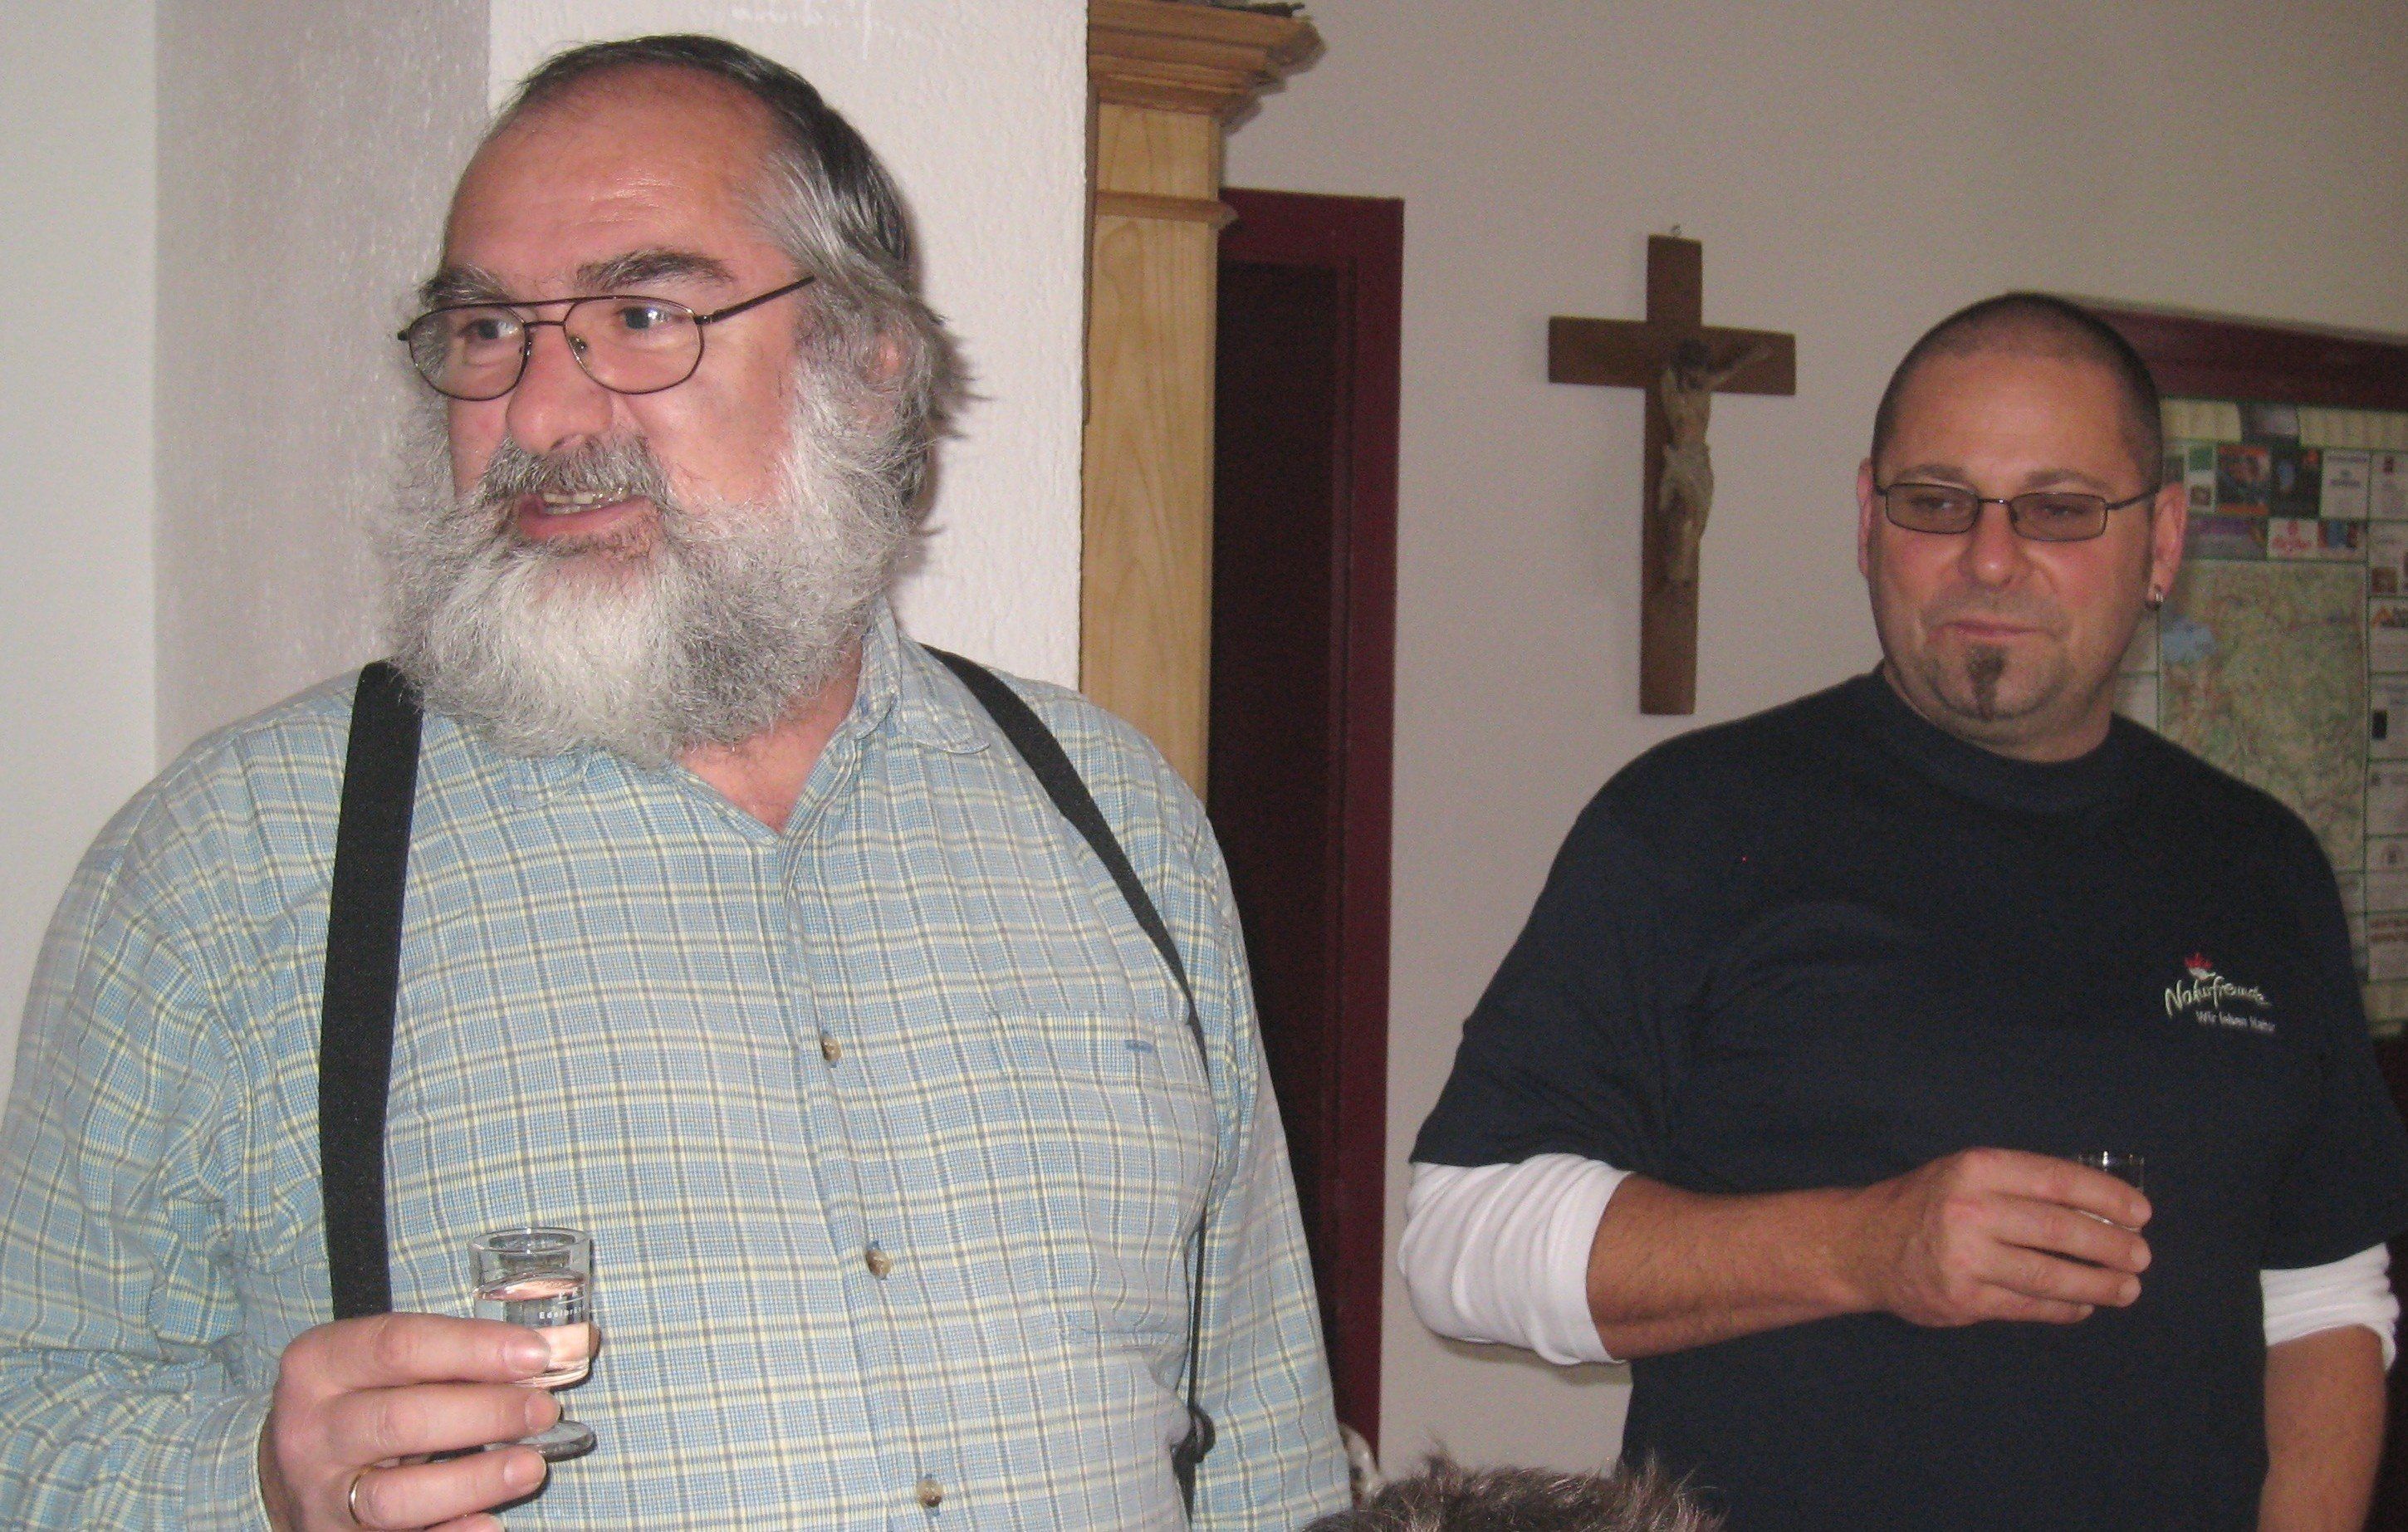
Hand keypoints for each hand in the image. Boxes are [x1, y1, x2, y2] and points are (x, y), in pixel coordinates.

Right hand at [259, 1312, 559, 1530]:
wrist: (294, 1466)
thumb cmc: (364, 1396)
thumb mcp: (389, 1363)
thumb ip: (462, 1353)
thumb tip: (568, 1343)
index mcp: (321, 1364)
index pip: (399, 1346)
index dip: (473, 1348)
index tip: (536, 1354)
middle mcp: (311, 1429)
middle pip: (400, 1421)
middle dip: (483, 1415)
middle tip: (544, 1411)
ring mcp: (321, 1493)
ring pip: (394, 1495)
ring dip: (472, 1482)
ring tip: (531, 1466)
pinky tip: (490, 1525)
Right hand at [1841, 1147, 2150, 1326]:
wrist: (1862, 1246)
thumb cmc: (1927, 1204)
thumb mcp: (1966, 1174)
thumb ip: (2021, 1186)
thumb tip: (2101, 1209)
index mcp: (1976, 1168)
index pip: (2056, 1180)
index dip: (2106, 1196)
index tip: (2141, 1213)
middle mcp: (1970, 1209)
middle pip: (2060, 1229)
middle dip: (2111, 1245)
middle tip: (2141, 1256)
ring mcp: (1966, 1258)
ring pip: (2050, 1275)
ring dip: (2098, 1284)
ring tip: (2128, 1288)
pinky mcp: (1964, 1299)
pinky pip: (2029, 1307)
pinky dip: (2065, 1308)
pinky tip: (2083, 1306)